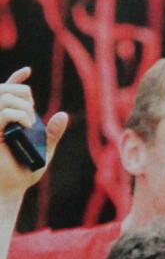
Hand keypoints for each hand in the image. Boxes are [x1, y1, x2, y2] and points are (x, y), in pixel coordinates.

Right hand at [0, 68, 67, 198]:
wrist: (13, 187)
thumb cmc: (26, 171)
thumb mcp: (44, 149)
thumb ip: (53, 133)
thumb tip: (63, 115)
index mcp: (7, 120)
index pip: (7, 92)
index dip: (16, 79)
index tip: (29, 71)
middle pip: (4, 90)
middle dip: (21, 92)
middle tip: (32, 111)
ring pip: (2, 98)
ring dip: (21, 104)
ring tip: (29, 120)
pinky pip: (2, 113)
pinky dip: (17, 114)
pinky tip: (27, 122)